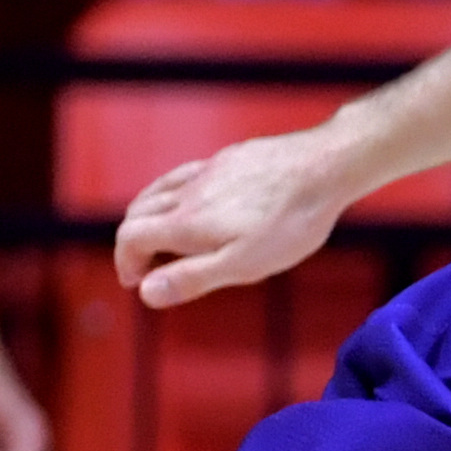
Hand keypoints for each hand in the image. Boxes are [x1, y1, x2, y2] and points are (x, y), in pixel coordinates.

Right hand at [115, 125, 358, 308]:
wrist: (324, 168)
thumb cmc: (289, 223)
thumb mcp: (242, 264)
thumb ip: (192, 278)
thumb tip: (146, 292)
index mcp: (187, 222)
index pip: (131, 237)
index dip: (126, 262)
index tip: (137, 281)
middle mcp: (189, 192)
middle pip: (138, 211)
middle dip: (132, 240)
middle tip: (145, 265)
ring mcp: (209, 170)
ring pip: (159, 189)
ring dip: (148, 214)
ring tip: (161, 235)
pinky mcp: (229, 158)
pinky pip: (186, 173)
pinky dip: (173, 191)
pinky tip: (195, 200)